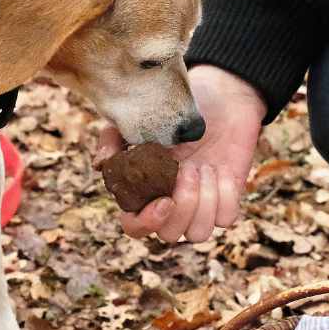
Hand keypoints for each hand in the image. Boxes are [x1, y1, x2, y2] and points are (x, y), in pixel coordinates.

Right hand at [95, 65, 266, 242]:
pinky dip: (225, 194)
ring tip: (204, 166)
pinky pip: (226, 218)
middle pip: (169, 234)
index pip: (134, 226)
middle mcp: (171, 203)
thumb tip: (101, 164)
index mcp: (145, 191)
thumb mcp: (139, 117)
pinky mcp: (227, 198)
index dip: (145, 223)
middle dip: (182, 205)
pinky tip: (221, 169)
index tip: (164, 200)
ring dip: (203, 201)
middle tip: (188, 167)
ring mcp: (201, 204)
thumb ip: (114, 138)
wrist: (220, 95)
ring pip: (198, 233)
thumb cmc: (175, 108)